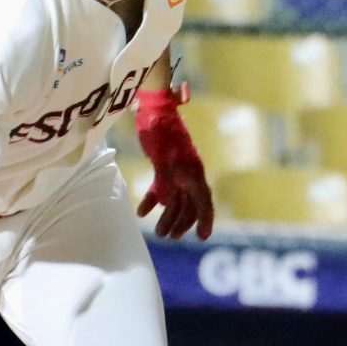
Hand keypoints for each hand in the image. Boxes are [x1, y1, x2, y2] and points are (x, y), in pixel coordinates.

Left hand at [134, 88, 214, 240]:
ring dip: (168, 215)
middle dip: (180, 222)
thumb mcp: (161, 156)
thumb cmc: (159, 129)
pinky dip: (153, 200)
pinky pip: (161, 188)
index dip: (205, 220)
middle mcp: (188, 173)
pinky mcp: (163, 165)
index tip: (203, 238)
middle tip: (168, 236)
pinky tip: (141, 212)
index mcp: (193, 171)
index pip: (203, 201)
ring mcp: (176, 169)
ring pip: (176, 199)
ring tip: (158, 232)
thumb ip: (164, 181)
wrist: (151, 107)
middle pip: (189, 204)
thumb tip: (167, 203)